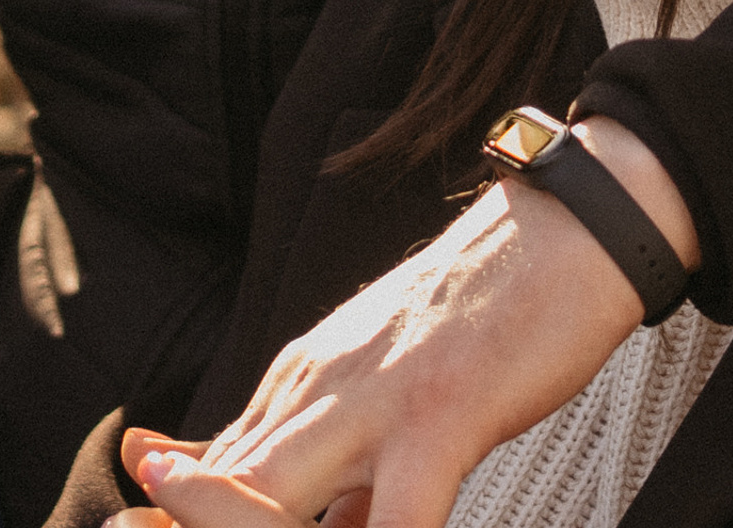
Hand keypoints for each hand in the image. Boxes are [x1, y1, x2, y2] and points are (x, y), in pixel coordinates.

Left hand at [114, 122, 697, 527]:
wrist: (560, 235)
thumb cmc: (481, 315)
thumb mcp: (381, 384)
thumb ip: (332, 458)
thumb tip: (301, 515)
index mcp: (299, 378)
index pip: (208, 470)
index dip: (173, 517)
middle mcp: (317, 387)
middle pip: (221, 493)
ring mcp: (372, 405)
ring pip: (270, 507)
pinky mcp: (439, 420)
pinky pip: (395, 525)